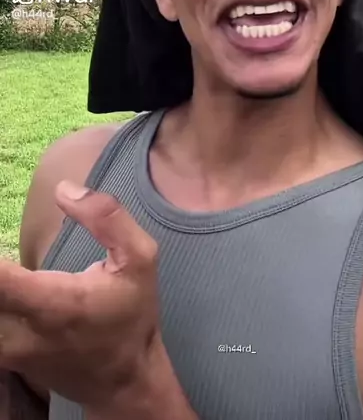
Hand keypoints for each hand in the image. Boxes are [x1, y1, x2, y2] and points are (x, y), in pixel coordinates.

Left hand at [0, 182, 170, 412]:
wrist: (125, 382)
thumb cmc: (133, 314)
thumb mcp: (141, 259)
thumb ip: (107, 217)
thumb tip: (64, 189)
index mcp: (56, 304)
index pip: (0, 281)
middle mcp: (23, 332)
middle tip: (1, 253)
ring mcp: (8, 351)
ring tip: (4, 270)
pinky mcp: (3, 358)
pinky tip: (6, 284)